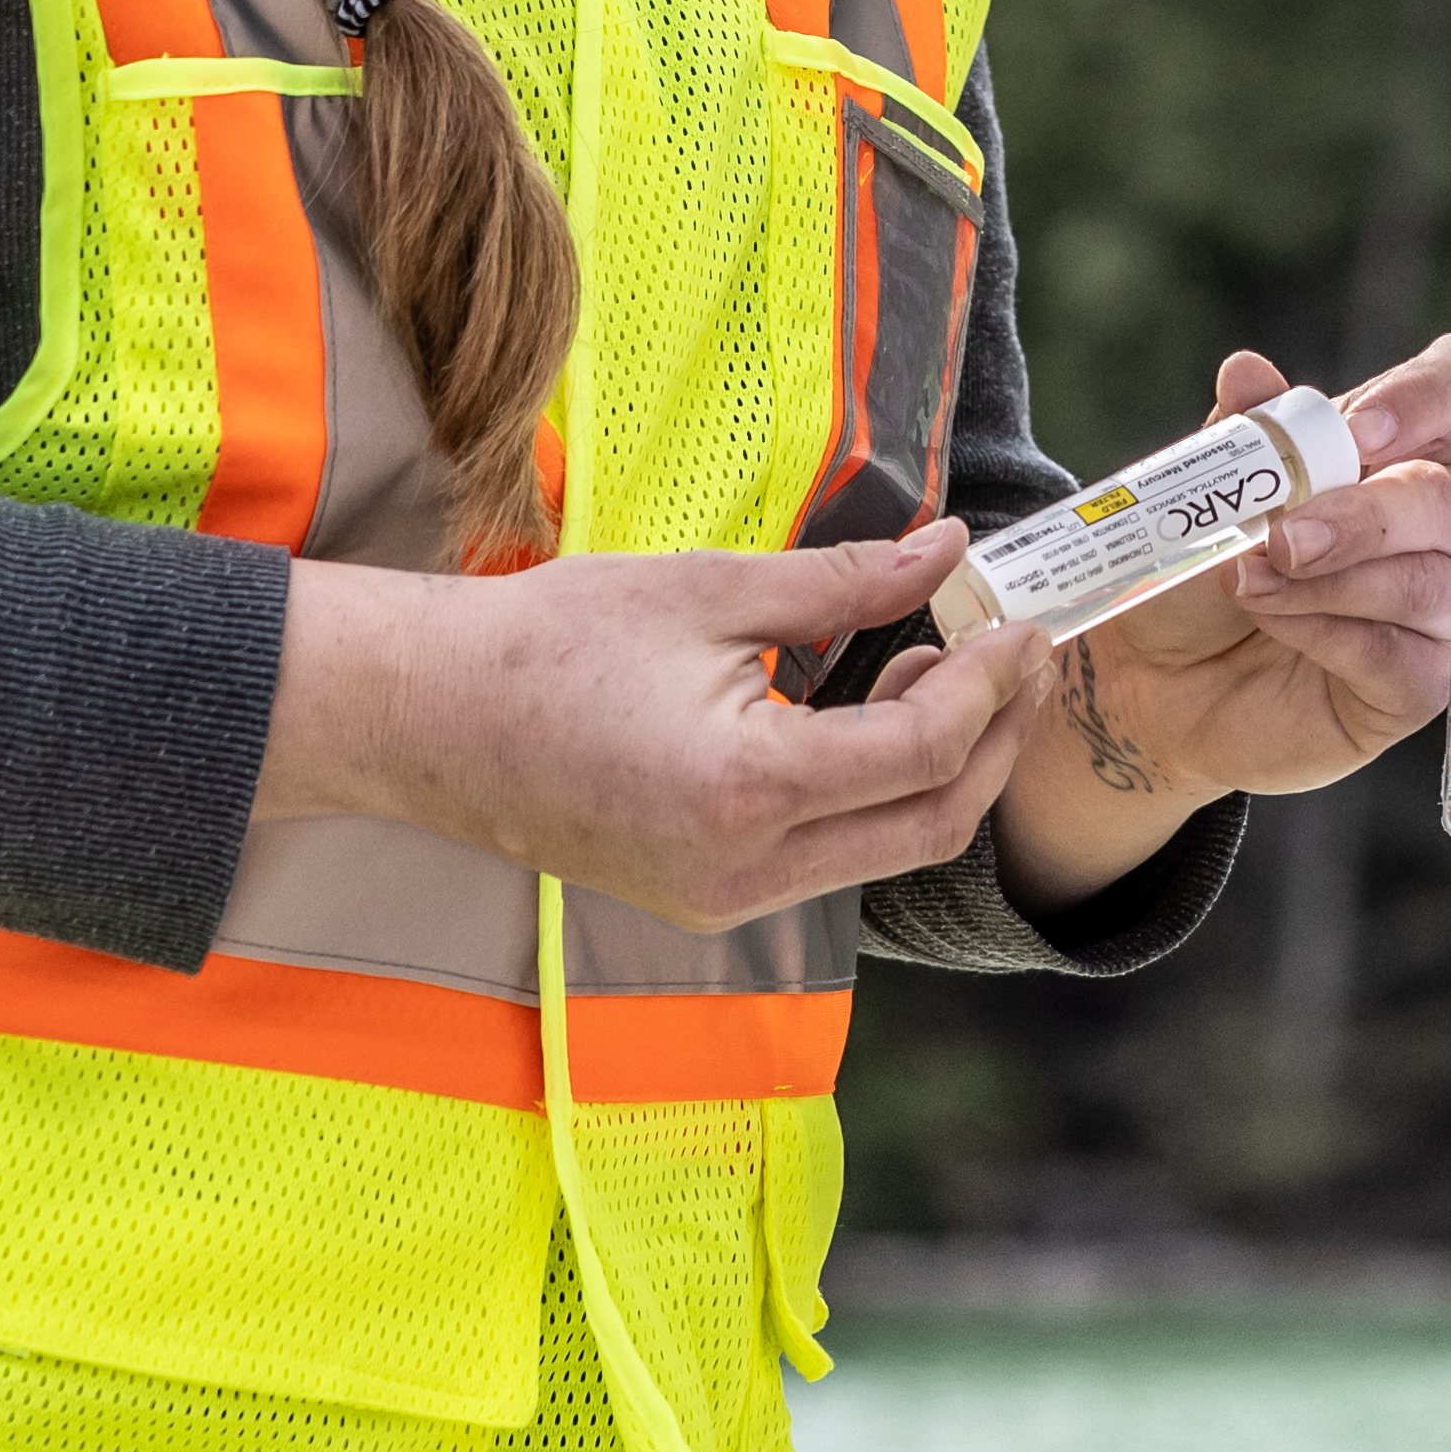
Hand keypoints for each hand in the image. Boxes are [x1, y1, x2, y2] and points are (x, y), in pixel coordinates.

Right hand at [260, 519, 1049, 939]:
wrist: (429, 721)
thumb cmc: (547, 642)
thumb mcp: (705, 590)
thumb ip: (840, 582)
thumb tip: (946, 550)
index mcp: (747, 791)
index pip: (922, 753)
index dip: (990, 687)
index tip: (1021, 622)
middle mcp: (744, 871)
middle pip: (928, 824)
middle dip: (994, 741)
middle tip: (1020, 654)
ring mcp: (724, 900)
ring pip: (884, 850)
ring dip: (939, 766)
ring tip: (947, 665)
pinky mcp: (705, 900)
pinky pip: (829, 855)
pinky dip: (875, 789)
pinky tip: (874, 709)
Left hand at [998, 335, 1450, 811]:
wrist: (1158, 677)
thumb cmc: (1200, 573)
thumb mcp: (1212, 498)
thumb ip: (1244, 436)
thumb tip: (1248, 372)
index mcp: (1399, 448)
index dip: (1427, 401)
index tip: (1362, 430)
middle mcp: (1436, 522)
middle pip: (1450, 500)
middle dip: (1366, 516)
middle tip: (1285, 536)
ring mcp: (1438, 606)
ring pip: (1423, 583)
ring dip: (1327, 581)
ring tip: (1249, 581)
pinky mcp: (1421, 683)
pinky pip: (1400, 656)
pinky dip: (1327, 634)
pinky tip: (1275, 623)